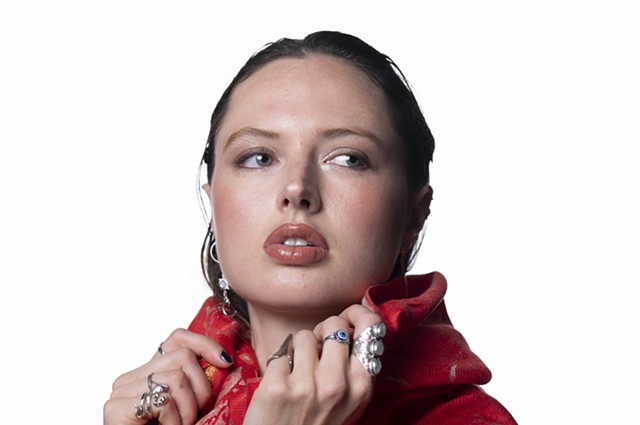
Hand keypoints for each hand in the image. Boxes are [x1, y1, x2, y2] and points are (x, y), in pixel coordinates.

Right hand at [103, 328, 232, 424]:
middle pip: (183, 356)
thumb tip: (224, 362)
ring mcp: (121, 391)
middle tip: (197, 415)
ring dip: (189, 410)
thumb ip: (196, 384)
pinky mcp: (116, 408)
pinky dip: (175, 421)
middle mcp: (132, 377)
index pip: (177, 338)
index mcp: (150, 373)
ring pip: (177, 378)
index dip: (205, 344)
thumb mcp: (189, 406)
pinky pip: (164, 402)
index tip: (225, 362)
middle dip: (202, 388)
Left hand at [243, 305, 381, 424]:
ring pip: (304, 335)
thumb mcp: (348, 404)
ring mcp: (307, 386)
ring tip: (297, 372)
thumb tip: (349, 324)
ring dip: (298, 349)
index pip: (370, 330)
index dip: (357, 317)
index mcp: (360, 388)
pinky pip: (280, 352)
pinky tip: (281, 384)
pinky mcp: (278, 387)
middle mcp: (337, 385)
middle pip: (335, 325)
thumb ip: (352, 369)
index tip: (348, 319)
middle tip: (316, 350)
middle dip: (323, 332)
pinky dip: (278, 364)